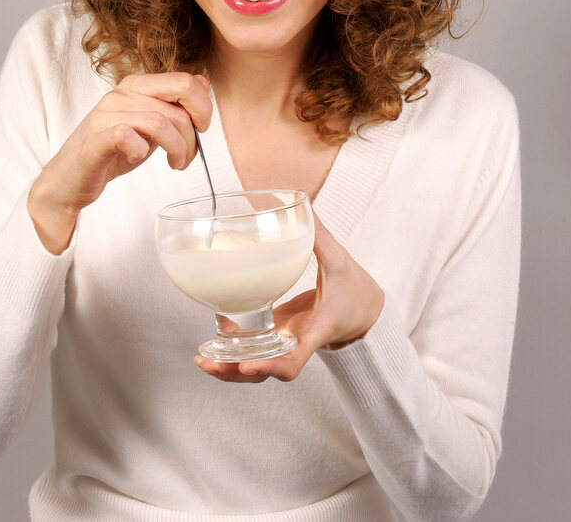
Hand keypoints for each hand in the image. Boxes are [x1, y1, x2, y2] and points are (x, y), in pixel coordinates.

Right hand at [28, 72, 211, 252]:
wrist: (69, 179)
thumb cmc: (111, 152)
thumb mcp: (150, 127)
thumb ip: (174, 105)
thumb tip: (202, 83)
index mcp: (136, 86)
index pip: (184, 81)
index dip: (203, 108)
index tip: (201, 130)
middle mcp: (120, 95)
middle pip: (176, 106)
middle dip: (192, 137)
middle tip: (186, 157)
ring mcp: (105, 115)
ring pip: (158, 122)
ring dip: (175, 149)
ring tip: (174, 163)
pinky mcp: (94, 139)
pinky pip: (127, 136)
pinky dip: (140, 151)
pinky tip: (136, 158)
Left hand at [194, 213, 384, 382]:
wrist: (367, 313)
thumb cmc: (355, 290)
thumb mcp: (340, 261)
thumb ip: (319, 235)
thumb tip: (300, 200)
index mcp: (315, 330)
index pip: (293, 360)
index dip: (269, 365)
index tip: (247, 366)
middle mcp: (298, 343)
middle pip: (265, 371)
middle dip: (235, 371)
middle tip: (207, 361)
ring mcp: (287, 343)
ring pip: (257, 366)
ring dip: (229, 367)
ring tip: (202, 359)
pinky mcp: (280, 337)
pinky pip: (256, 350)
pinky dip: (236, 351)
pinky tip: (214, 340)